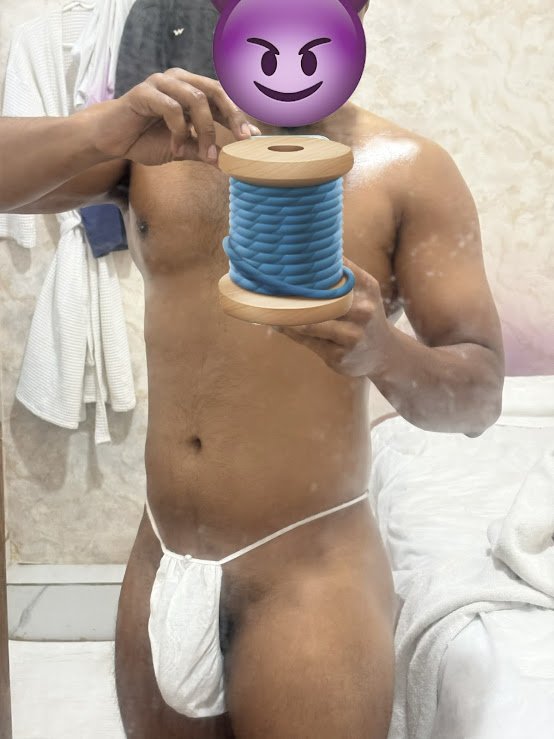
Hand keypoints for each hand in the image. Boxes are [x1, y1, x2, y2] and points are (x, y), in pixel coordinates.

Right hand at [81, 68, 260, 165]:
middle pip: (215, 91)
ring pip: (196, 98)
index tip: (253, 139)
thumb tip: (232, 163)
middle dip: (232, 116)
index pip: (222, 97)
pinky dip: (179, 131)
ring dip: (205, 130)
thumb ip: (205, 151)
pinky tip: (175, 149)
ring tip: (205, 154)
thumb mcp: (182, 149)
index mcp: (191, 90)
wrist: (112, 141)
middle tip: (242, 140)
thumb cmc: (145, 140)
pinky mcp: (144, 92)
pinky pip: (172, 108)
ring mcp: (161, 83)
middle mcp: (179, 80)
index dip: (239, 116)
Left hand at [272, 257, 392, 377]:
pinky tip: (276, 322)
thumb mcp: (363, 291)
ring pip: (308, 321)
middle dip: (291, 291)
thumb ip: (341, 274)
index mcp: (366, 287)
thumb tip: (305, 250)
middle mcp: (362, 310)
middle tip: (266, 282)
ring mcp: (351, 335)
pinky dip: (288, 330)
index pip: (335, 267)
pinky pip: (306, 340)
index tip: (283, 257)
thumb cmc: (363, 316)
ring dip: (284, 314)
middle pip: (318, 297)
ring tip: (266, 304)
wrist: (384, 354)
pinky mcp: (338, 355)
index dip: (307, 263)